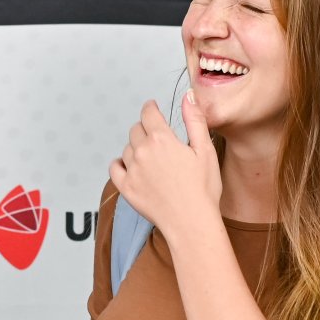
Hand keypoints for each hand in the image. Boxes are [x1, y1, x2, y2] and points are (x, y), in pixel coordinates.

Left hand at [110, 90, 221, 239]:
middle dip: (145, 128)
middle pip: (135, 130)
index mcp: (161, 139)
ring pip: (127, 148)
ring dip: (135, 147)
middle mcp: (142, 152)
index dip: (151, 108)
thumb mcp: (205, 150)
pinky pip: (114, 168)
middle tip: (156, 137)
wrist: (191, 222)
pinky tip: (130, 166)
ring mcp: (131, 171)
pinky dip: (120, 164)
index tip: (152, 108)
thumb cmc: (202, 189)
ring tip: (150, 157)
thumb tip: (187, 97)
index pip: (148, 113)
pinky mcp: (126, 188)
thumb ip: (194, 120)